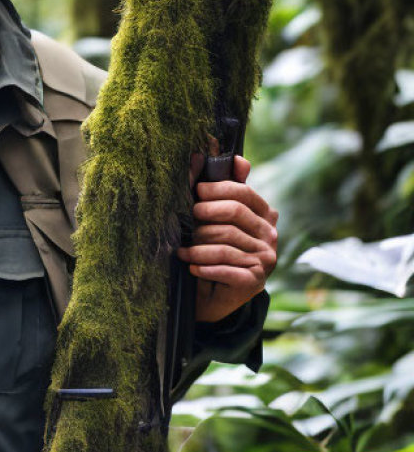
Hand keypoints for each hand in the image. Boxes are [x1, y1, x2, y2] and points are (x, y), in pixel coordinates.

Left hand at [177, 155, 277, 322]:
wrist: (214, 294)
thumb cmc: (212, 248)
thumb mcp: (215, 218)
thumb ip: (220, 189)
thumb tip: (222, 156)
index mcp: (264, 214)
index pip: (243, 193)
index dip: (218, 189)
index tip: (197, 192)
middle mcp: (270, 235)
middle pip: (234, 214)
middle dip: (205, 215)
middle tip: (186, 221)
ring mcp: (266, 259)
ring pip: (225, 242)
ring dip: (198, 246)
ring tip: (182, 250)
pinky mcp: (255, 281)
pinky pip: (226, 268)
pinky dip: (205, 266)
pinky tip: (192, 267)